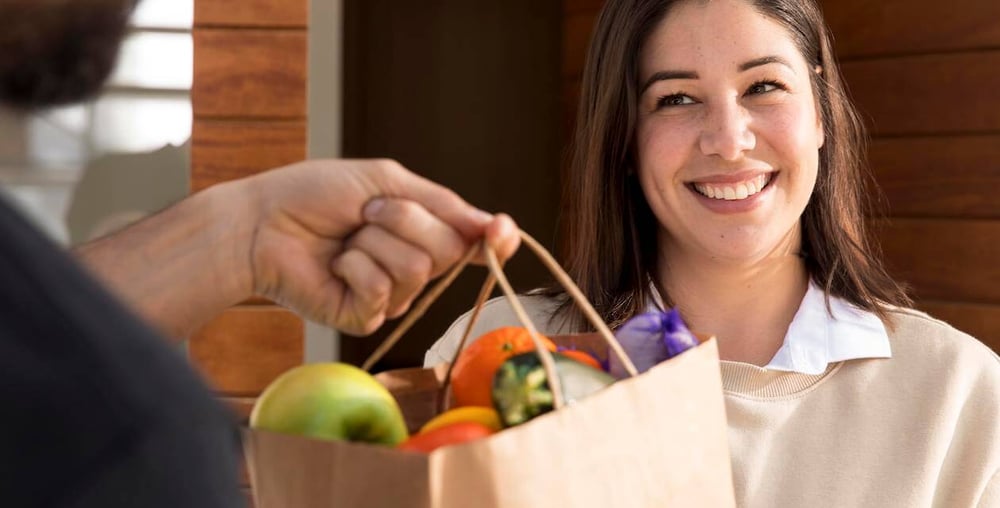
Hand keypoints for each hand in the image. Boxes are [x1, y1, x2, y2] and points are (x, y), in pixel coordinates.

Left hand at [244, 159, 518, 334]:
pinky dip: (354, 266)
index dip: (496, 240)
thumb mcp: (385, 182)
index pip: (475, 243)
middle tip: (366, 212)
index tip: (501, 230)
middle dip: (405, 219)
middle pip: (449, 250)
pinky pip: (382, 290)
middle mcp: (414, 267)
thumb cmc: (316, 195)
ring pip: (416, 268)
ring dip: (373, 240)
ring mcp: (391, 296)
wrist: (260, 222)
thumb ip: (442, 204)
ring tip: (345, 238)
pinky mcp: (365, 319)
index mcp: (424, 232)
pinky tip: (334, 264)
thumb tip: (496, 225)